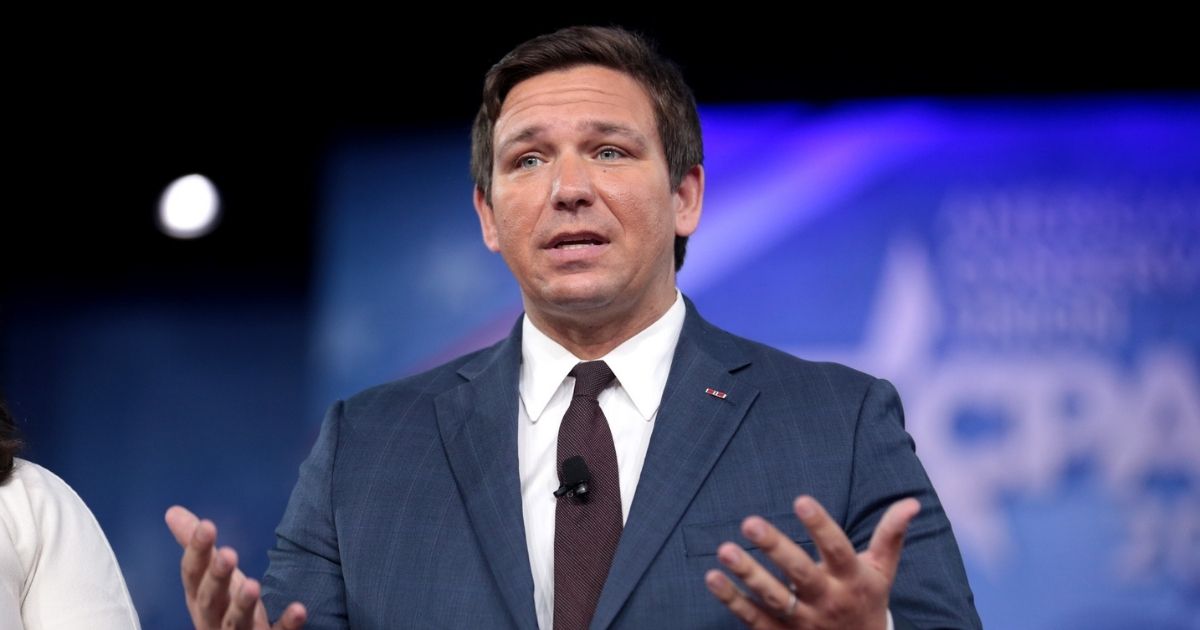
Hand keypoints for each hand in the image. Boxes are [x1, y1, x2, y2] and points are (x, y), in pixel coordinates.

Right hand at [165, 505, 306, 629]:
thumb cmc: (225, 607)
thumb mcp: (210, 577)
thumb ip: (198, 547)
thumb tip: (173, 511)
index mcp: (200, 598)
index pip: (192, 574)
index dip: (197, 551)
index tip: (207, 525)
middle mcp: (214, 618)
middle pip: (210, 600)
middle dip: (217, 578)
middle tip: (228, 554)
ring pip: (235, 622)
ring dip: (242, 605)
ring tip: (253, 584)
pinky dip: (286, 623)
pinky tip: (299, 609)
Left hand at [704, 495, 919, 629]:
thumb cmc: (867, 601)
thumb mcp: (883, 571)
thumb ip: (891, 536)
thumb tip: (912, 502)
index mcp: (852, 579)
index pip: (838, 549)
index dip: (820, 526)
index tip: (800, 500)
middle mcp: (828, 601)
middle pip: (800, 573)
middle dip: (775, 548)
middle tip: (750, 522)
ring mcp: (803, 622)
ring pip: (773, 598)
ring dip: (748, 574)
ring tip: (725, 550)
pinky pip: (753, 619)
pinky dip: (732, 600)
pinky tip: (713, 578)